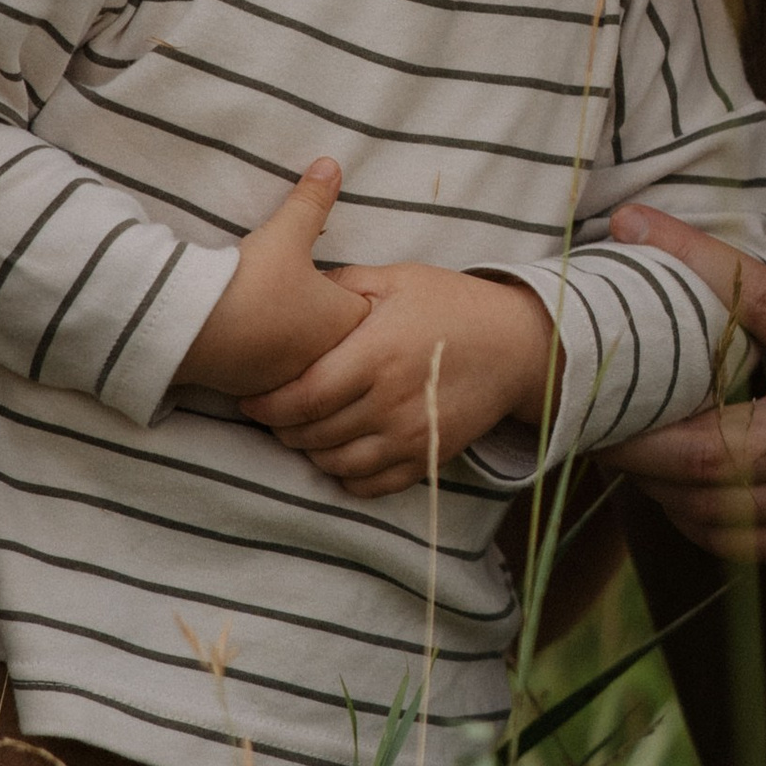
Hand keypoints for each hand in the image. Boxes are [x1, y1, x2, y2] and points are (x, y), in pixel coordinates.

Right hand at [176, 158, 369, 397]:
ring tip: (273, 315)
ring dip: (297, 341)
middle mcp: (326, 358)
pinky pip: (277, 376)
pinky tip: (249, 338)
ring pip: (308, 360)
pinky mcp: (261, 391)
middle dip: (325, 319)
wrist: (195, 324)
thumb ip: (311, 200)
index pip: (365, 308)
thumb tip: (331, 163)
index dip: (348, 290)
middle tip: (301, 295)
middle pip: (340, 338)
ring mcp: (293, 380)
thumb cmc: (251, 279)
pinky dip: (268, 359)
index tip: (328, 278)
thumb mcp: (286, 232)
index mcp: (344, 322)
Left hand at [243, 267, 557, 497]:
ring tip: (300, 432)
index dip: (268, 406)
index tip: (249, 400)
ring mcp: (413, 437)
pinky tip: (337, 453)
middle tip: (269, 415)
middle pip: (315, 435)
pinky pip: (372, 485)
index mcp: (378, 355)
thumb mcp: (398, 280)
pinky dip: (345, 477)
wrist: (516, 345)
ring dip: (310, 453)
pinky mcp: (429, 458)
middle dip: (282, 430)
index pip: (305, 397)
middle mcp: (393, 403)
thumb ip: (344, 285)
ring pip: (337, 465)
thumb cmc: (452, 305)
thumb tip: (294, 285)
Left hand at [606, 190, 765, 596]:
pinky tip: (676, 478)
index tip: (629, 224)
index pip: (757, 300)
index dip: (688, 258)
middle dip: (627, 422)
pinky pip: (731, 539)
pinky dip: (689, 510)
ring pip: (701, 502)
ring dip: (649, 470)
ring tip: (617, 428)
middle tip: (585, 384)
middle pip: (694, 442)